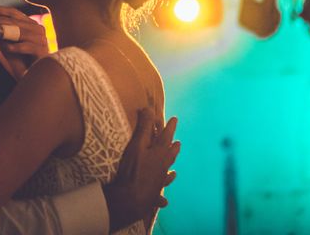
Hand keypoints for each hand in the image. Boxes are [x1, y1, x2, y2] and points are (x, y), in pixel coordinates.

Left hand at [0, 1, 48, 79]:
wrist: (34, 76)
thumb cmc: (19, 60)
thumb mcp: (7, 41)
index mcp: (30, 24)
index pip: (14, 13)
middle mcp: (38, 29)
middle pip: (15, 21)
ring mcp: (41, 40)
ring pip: (21, 32)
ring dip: (6, 32)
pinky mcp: (42, 52)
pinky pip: (27, 47)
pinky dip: (15, 47)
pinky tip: (5, 48)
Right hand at [103, 109, 179, 231]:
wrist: (132, 198)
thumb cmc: (133, 169)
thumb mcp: (137, 144)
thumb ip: (143, 127)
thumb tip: (149, 109)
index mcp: (160, 153)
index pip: (166, 136)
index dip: (170, 127)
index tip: (175, 119)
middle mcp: (163, 167)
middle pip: (170, 155)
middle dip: (173, 148)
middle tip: (178, 143)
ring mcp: (159, 182)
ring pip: (168, 175)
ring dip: (171, 172)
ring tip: (175, 171)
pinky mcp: (153, 195)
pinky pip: (159, 196)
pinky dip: (162, 198)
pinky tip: (164, 201)